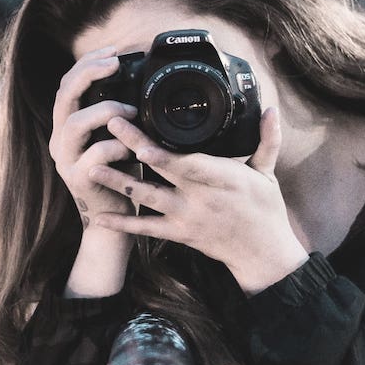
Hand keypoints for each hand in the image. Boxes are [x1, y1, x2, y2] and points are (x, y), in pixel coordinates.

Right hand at [48, 45, 139, 229]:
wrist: (112, 220)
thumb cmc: (119, 175)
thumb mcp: (116, 138)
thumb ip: (118, 114)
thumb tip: (138, 83)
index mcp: (66, 126)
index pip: (67, 84)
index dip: (87, 63)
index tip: (113, 52)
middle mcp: (59, 140)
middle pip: (63, 96)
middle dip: (88, 73)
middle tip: (114, 63)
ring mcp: (65, 160)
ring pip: (75, 123)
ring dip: (106, 111)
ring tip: (132, 111)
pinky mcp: (78, 179)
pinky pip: (95, 154)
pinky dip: (118, 146)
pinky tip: (133, 149)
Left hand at [86, 107, 310, 294]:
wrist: (261, 255)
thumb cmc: (265, 209)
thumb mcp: (268, 173)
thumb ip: (267, 140)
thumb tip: (272, 109)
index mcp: (223, 179)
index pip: (190, 165)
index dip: (165, 155)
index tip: (143, 140)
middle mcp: (200, 198)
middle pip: (162, 171)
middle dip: (134, 148)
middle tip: (110, 125)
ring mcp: (186, 217)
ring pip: (147, 198)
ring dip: (119, 182)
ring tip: (91, 167)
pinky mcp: (178, 233)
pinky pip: (146, 229)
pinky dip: (122, 223)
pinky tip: (99, 216)